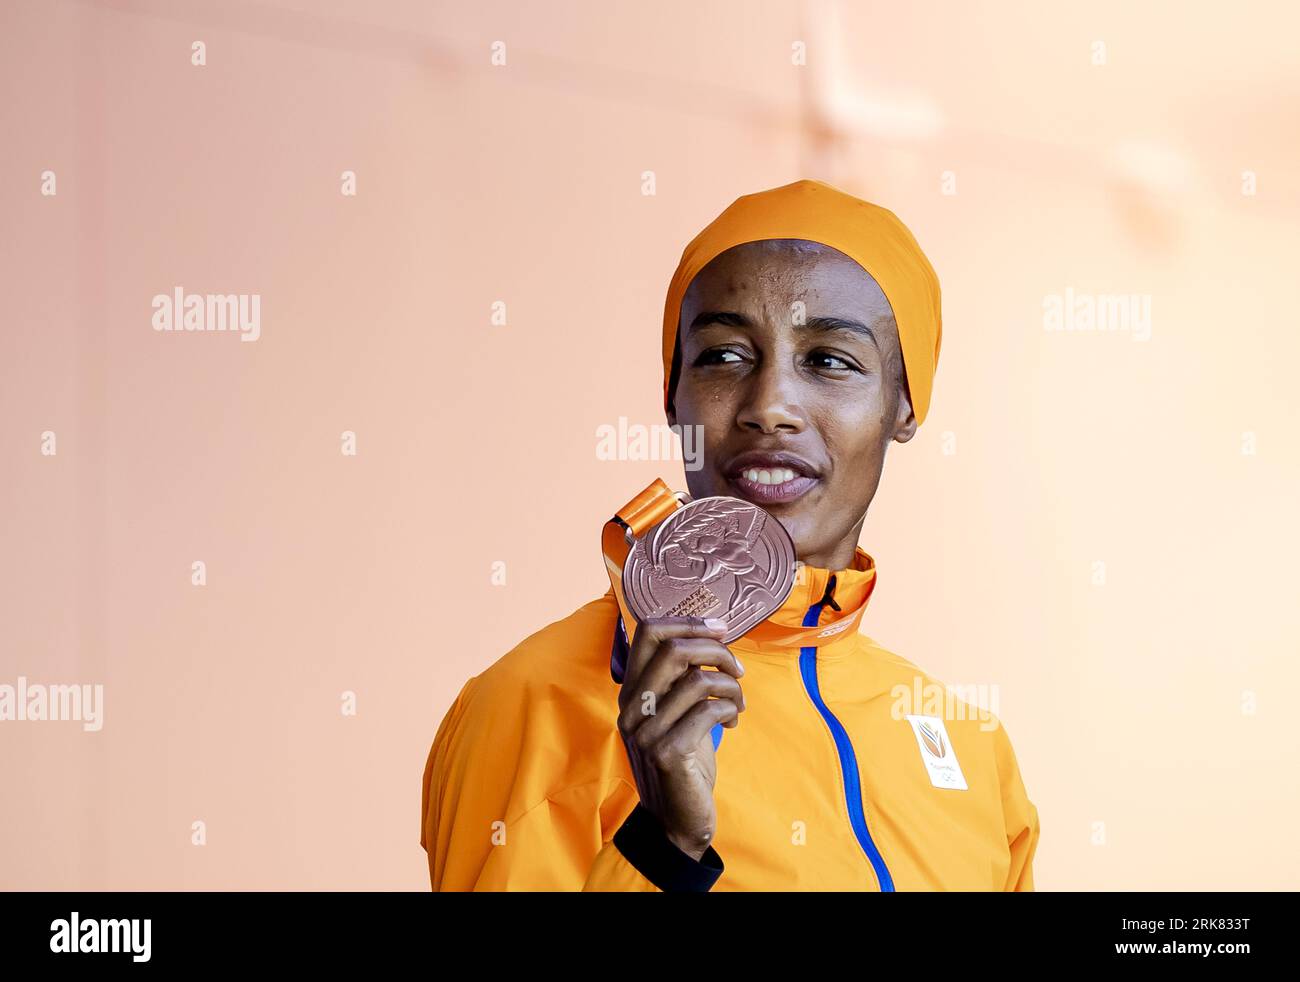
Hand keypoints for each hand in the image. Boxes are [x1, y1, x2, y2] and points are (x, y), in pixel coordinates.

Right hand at [616, 616, 745, 860]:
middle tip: (738, 670)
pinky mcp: (667, 753)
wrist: (675, 821)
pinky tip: (733, 722)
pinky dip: (730, 710)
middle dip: (717, 651)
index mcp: (631, 691)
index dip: (688, 622)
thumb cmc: (684, 761)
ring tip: (739, 703)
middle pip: (673, 648)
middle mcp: (631, 707)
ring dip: (731, 686)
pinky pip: (708, 711)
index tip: (720, 629)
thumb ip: (682, 679)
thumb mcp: (675, 714)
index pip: (646, 632)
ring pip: (697, 680)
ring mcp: (646, 731)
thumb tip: (713, 638)